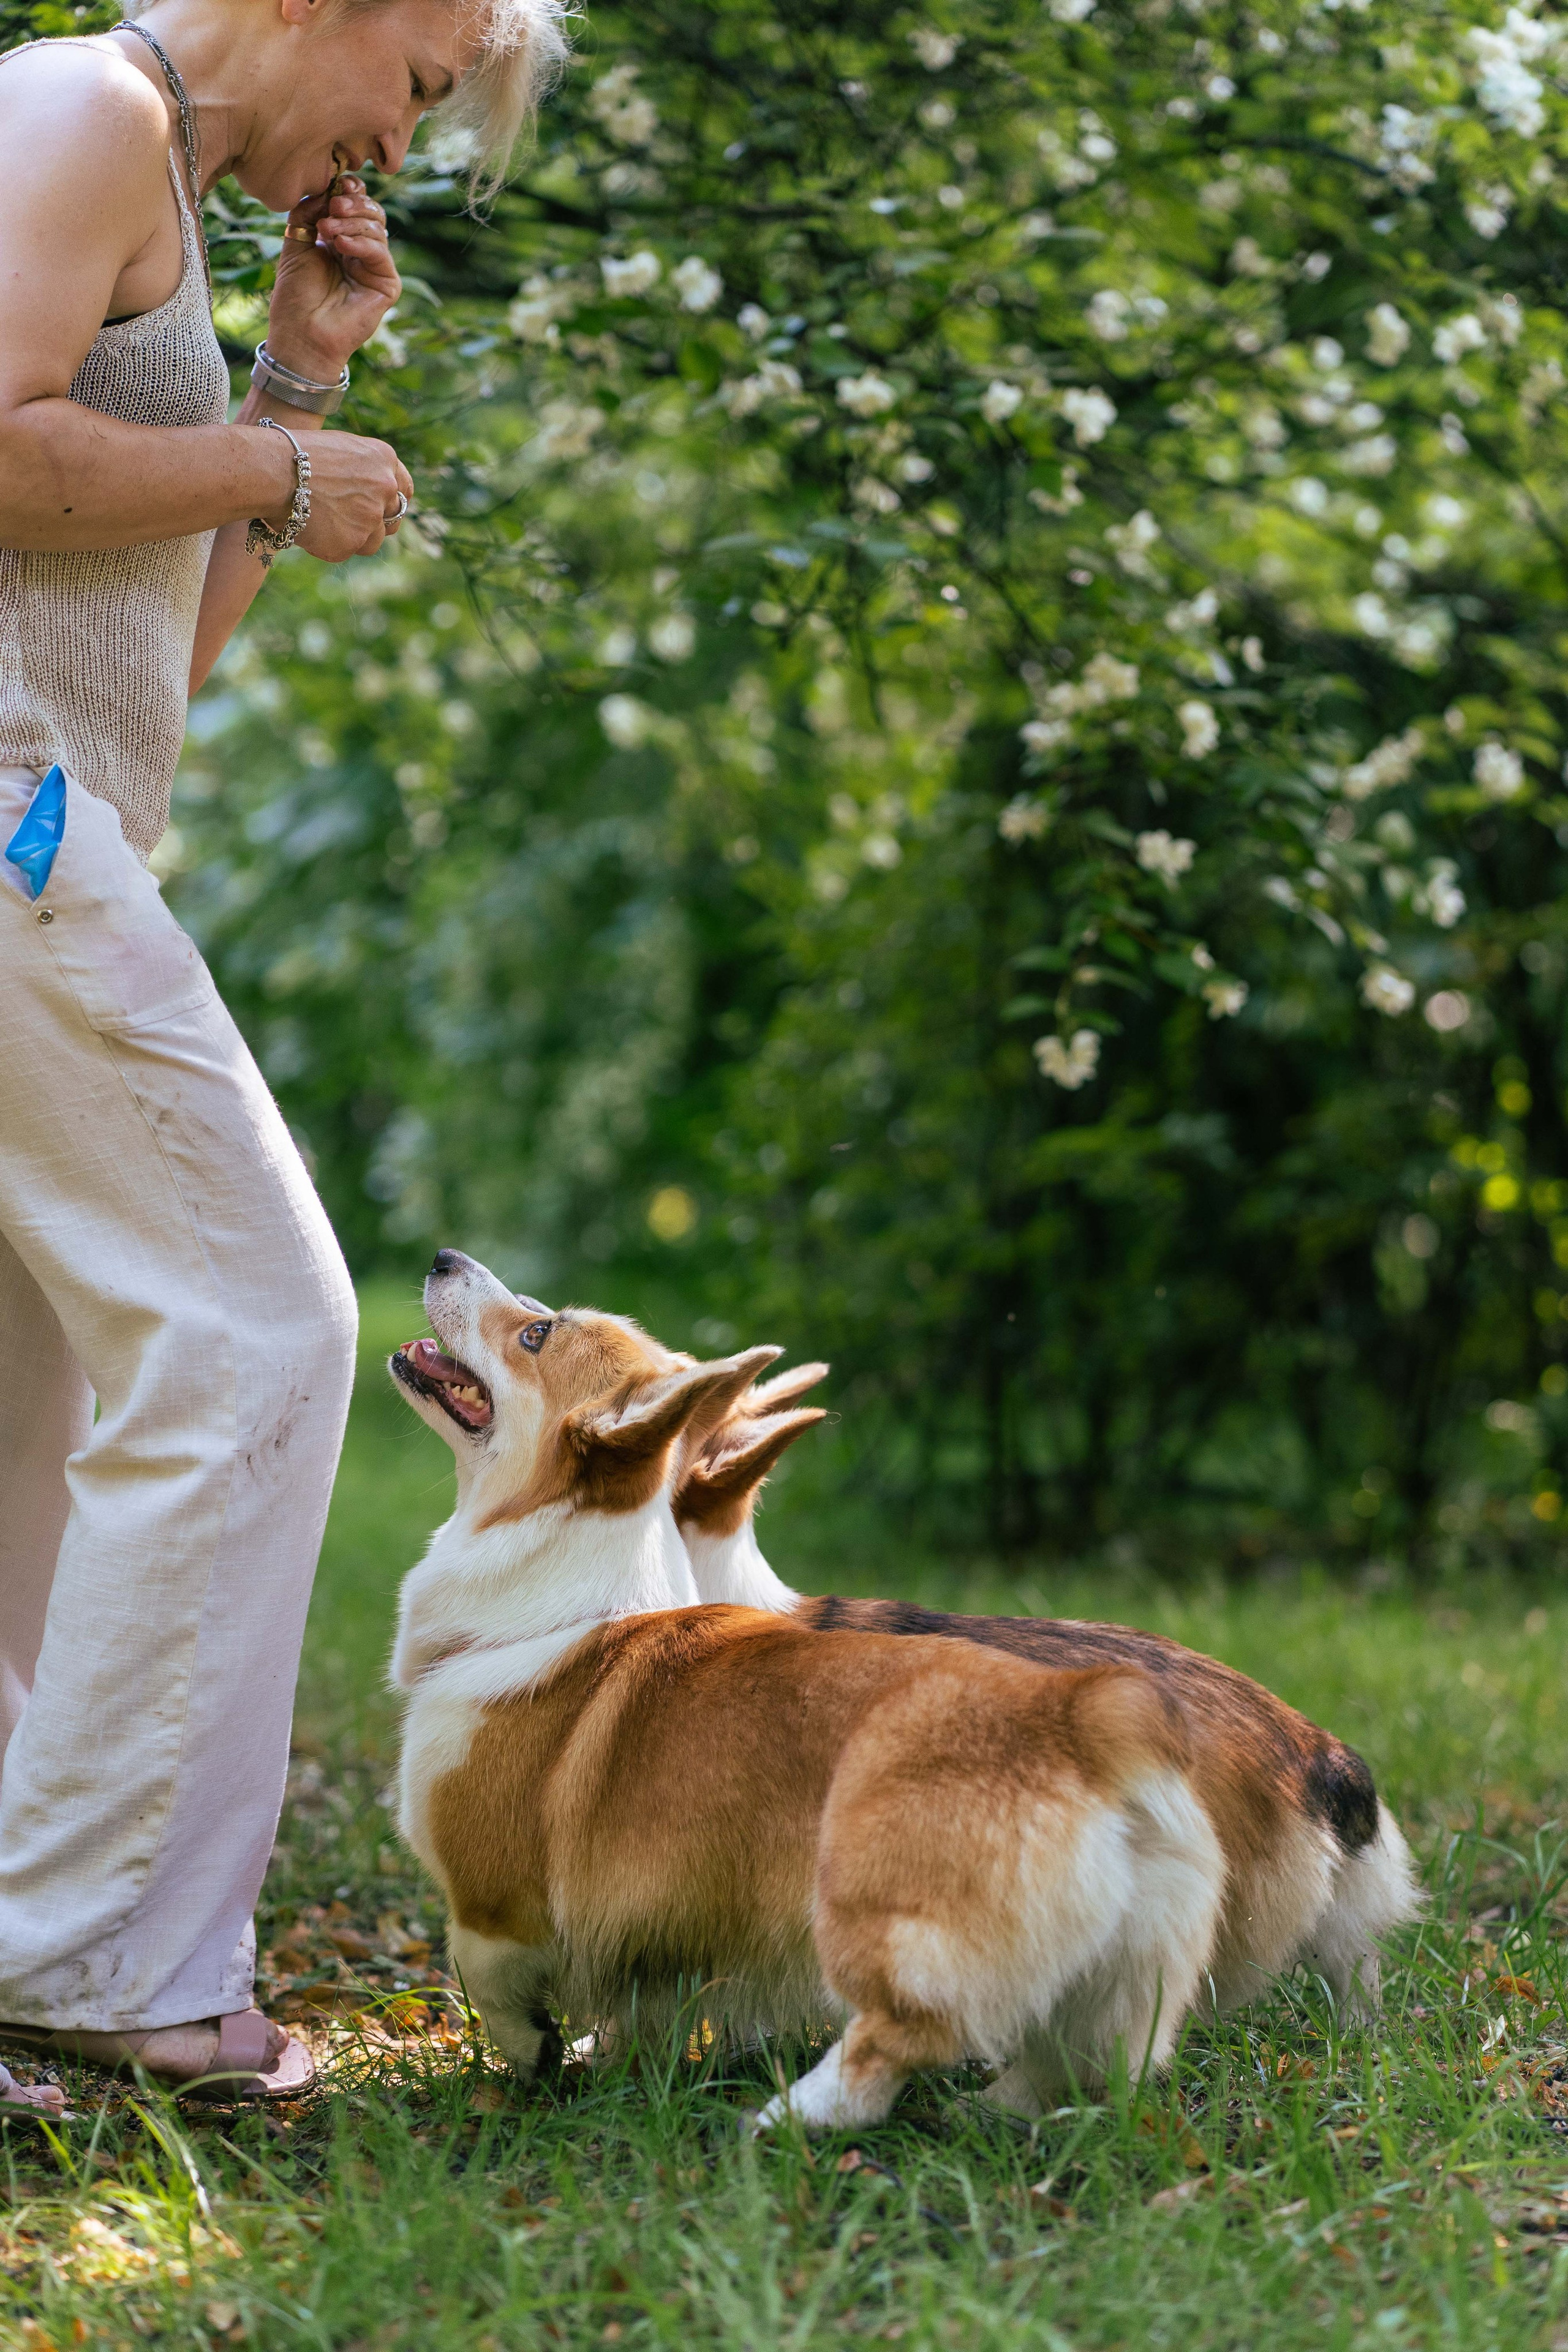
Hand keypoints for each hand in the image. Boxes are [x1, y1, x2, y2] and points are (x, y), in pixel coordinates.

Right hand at [257, 427, 413, 562]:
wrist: (272, 471)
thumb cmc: (295, 454)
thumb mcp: (340, 449)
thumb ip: (362, 470)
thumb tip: (368, 492)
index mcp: (384, 460)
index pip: (405, 489)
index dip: (391, 501)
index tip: (382, 507)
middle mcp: (385, 488)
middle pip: (394, 518)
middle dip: (376, 523)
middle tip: (352, 521)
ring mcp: (370, 518)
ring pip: (373, 541)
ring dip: (354, 537)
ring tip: (323, 522)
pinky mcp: (350, 543)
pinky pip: (346, 551)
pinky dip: (329, 544)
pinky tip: (310, 527)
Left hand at [265, 175, 400, 381]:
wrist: (301, 334)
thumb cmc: (295, 296)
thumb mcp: (296, 243)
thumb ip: (307, 212)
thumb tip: (325, 190)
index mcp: (340, 241)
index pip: (355, 206)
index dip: (350, 191)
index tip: (337, 183)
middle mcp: (361, 253)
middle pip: (372, 212)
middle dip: (352, 203)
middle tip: (332, 206)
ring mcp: (375, 269)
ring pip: (378, 229)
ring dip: (352, 222)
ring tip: (328, 230)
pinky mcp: (386, 286)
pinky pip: (381, 253)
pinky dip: (361, 243)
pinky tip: (341, 246)